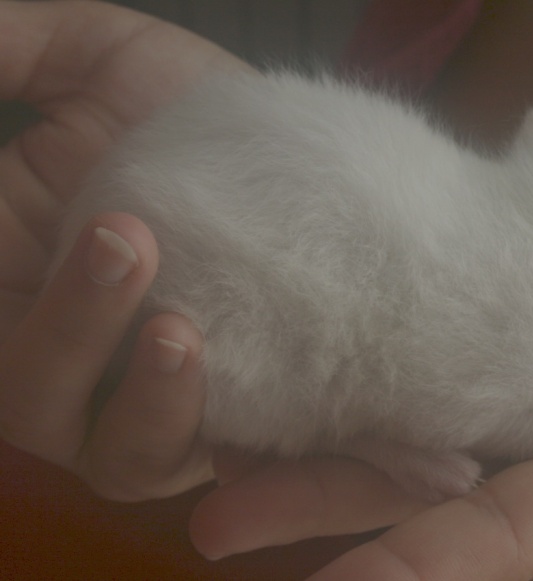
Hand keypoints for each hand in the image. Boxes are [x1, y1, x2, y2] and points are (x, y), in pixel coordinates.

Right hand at [0, 0, 246, 500]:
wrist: (298, 155)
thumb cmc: (194, 112)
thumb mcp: (105, 66)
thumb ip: (22, 52)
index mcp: (25, 285)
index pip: (0, 323)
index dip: (11, 309)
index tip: (38, 218)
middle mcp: (77, 355)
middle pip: (30, 394)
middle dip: (67, 329)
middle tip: (124, 237)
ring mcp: (148, 398)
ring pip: (115, 452)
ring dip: (140, 403)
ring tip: (178, 332)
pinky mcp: (225, 421)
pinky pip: (203, 458)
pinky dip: (207, 436)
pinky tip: (240, 383)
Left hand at [190, 192, 532, 578]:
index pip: (516, 521)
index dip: (431, 562)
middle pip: (434, 473)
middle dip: (328, 497)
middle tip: (215, 514)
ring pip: (422, 397)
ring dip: (330, 413)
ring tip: (220, 421)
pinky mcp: (532, 309)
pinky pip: (445, 324)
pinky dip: (383, 335)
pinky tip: (310, 331)